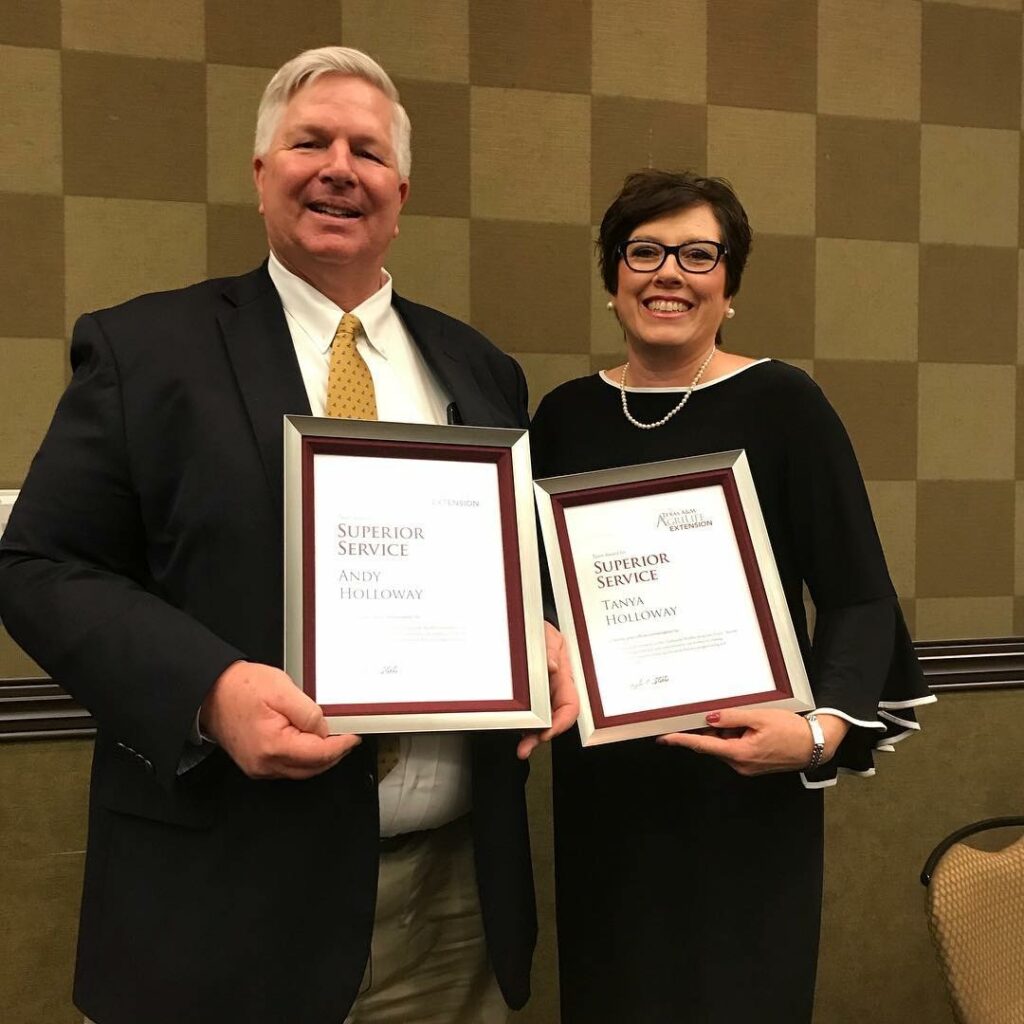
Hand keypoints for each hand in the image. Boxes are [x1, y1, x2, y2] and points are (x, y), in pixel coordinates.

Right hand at [199, 661, 360, 779]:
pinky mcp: (256, 764)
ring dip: (320, 758)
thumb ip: (308, 712)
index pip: (319, 754)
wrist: (210, 692)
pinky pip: (288, 768)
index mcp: (273, 746)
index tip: (354, 736)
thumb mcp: (281, 690)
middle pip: (313, 767)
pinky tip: (310, 743)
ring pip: (302, 771)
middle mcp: (265, 763)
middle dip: (334, 754)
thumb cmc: (240, 688)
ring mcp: (259, 767)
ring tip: (333, 739)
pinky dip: (304, 758)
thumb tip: (325, 730)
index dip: (341, 745)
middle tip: (348, 737)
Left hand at [517, 622, 579, 758]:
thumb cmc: (538, 629)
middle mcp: (554, 689)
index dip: (561, 722)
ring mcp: (540, 694)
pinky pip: (527, 714)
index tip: (547, 731)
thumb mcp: (544, 633)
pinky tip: (513, 732)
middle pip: (554, 719)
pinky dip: (521, 725)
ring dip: (530, 736)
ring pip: (540, 721)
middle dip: (542, 736)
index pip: (570, 705)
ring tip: (521, 747)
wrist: (522, 626)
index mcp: (564, 677)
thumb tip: (554, 668)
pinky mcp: (526, 696)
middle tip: (526, 746)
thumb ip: (549, 648)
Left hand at [658, 708, 849, 776]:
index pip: (703, 745)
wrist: (815, 746)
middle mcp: (739, 764)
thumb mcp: (759, 717)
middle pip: (714, 744)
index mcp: (739, 753)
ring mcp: (746, 766)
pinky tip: (751, 725)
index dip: (682, 740)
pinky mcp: (753, 764)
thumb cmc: (791, 730)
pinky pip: (736, 748)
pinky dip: (736, 736)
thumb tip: (708, 717)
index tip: (664, 738)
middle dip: (713, 727)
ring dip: (728, 731)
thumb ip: (731, 717)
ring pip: (725, 745)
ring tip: (749, 717)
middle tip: (721, 711)